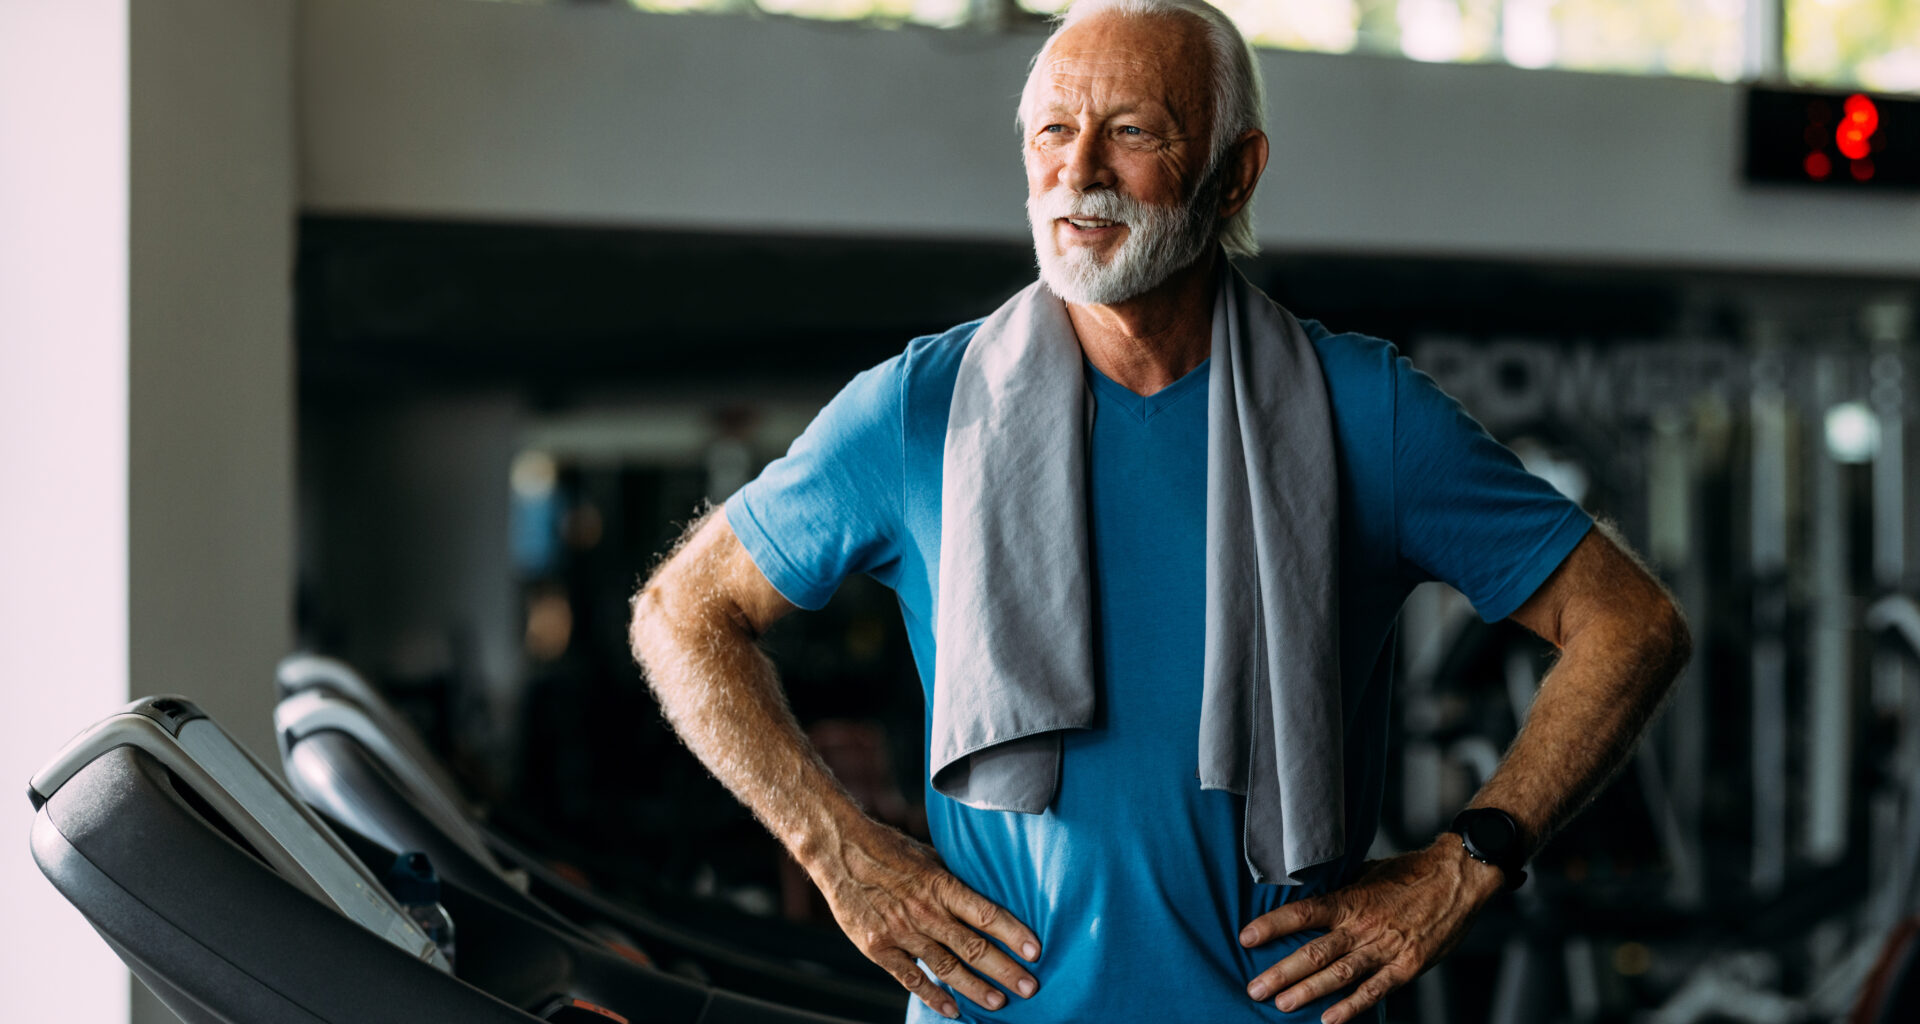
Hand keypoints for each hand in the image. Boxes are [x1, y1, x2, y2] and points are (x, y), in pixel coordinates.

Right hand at [810, 819, 1040, 1018]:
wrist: (840, 851)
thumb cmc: (888, 849)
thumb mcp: (928, 856)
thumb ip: (952, 880)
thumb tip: (984, 891)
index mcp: (941, 885)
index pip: (985, 913)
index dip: (1013, 933)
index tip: (1035, 951)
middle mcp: (924, 911)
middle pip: (973, 947)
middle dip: (1005, 969)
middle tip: (1029, 987)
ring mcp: (901, 932)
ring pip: (946, 967)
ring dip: (975, 988)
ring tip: (999, 1002)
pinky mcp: (879, 947)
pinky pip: (910, 978)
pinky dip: (932, 996)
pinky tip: (952, 1009)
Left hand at [1237, 841, 1502, 1022]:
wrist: (1457, 877)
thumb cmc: (1410, 873)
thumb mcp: (1367, 873)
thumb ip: (1341, 891)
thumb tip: (1309, 895)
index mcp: (1349, 899)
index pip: (1302, 913)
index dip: (1272, 926)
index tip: (1247, 938)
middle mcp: (1362, 925)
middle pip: (1314, 951)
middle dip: (1281, 972)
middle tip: (1254, 988)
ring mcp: (1384, 947)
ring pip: (1339, 973)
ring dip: (1308, 991)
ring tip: (1281, 1004)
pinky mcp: (1407, 965)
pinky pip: (1374, 990)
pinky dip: (1351, 1007)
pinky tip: (1329, 1019)